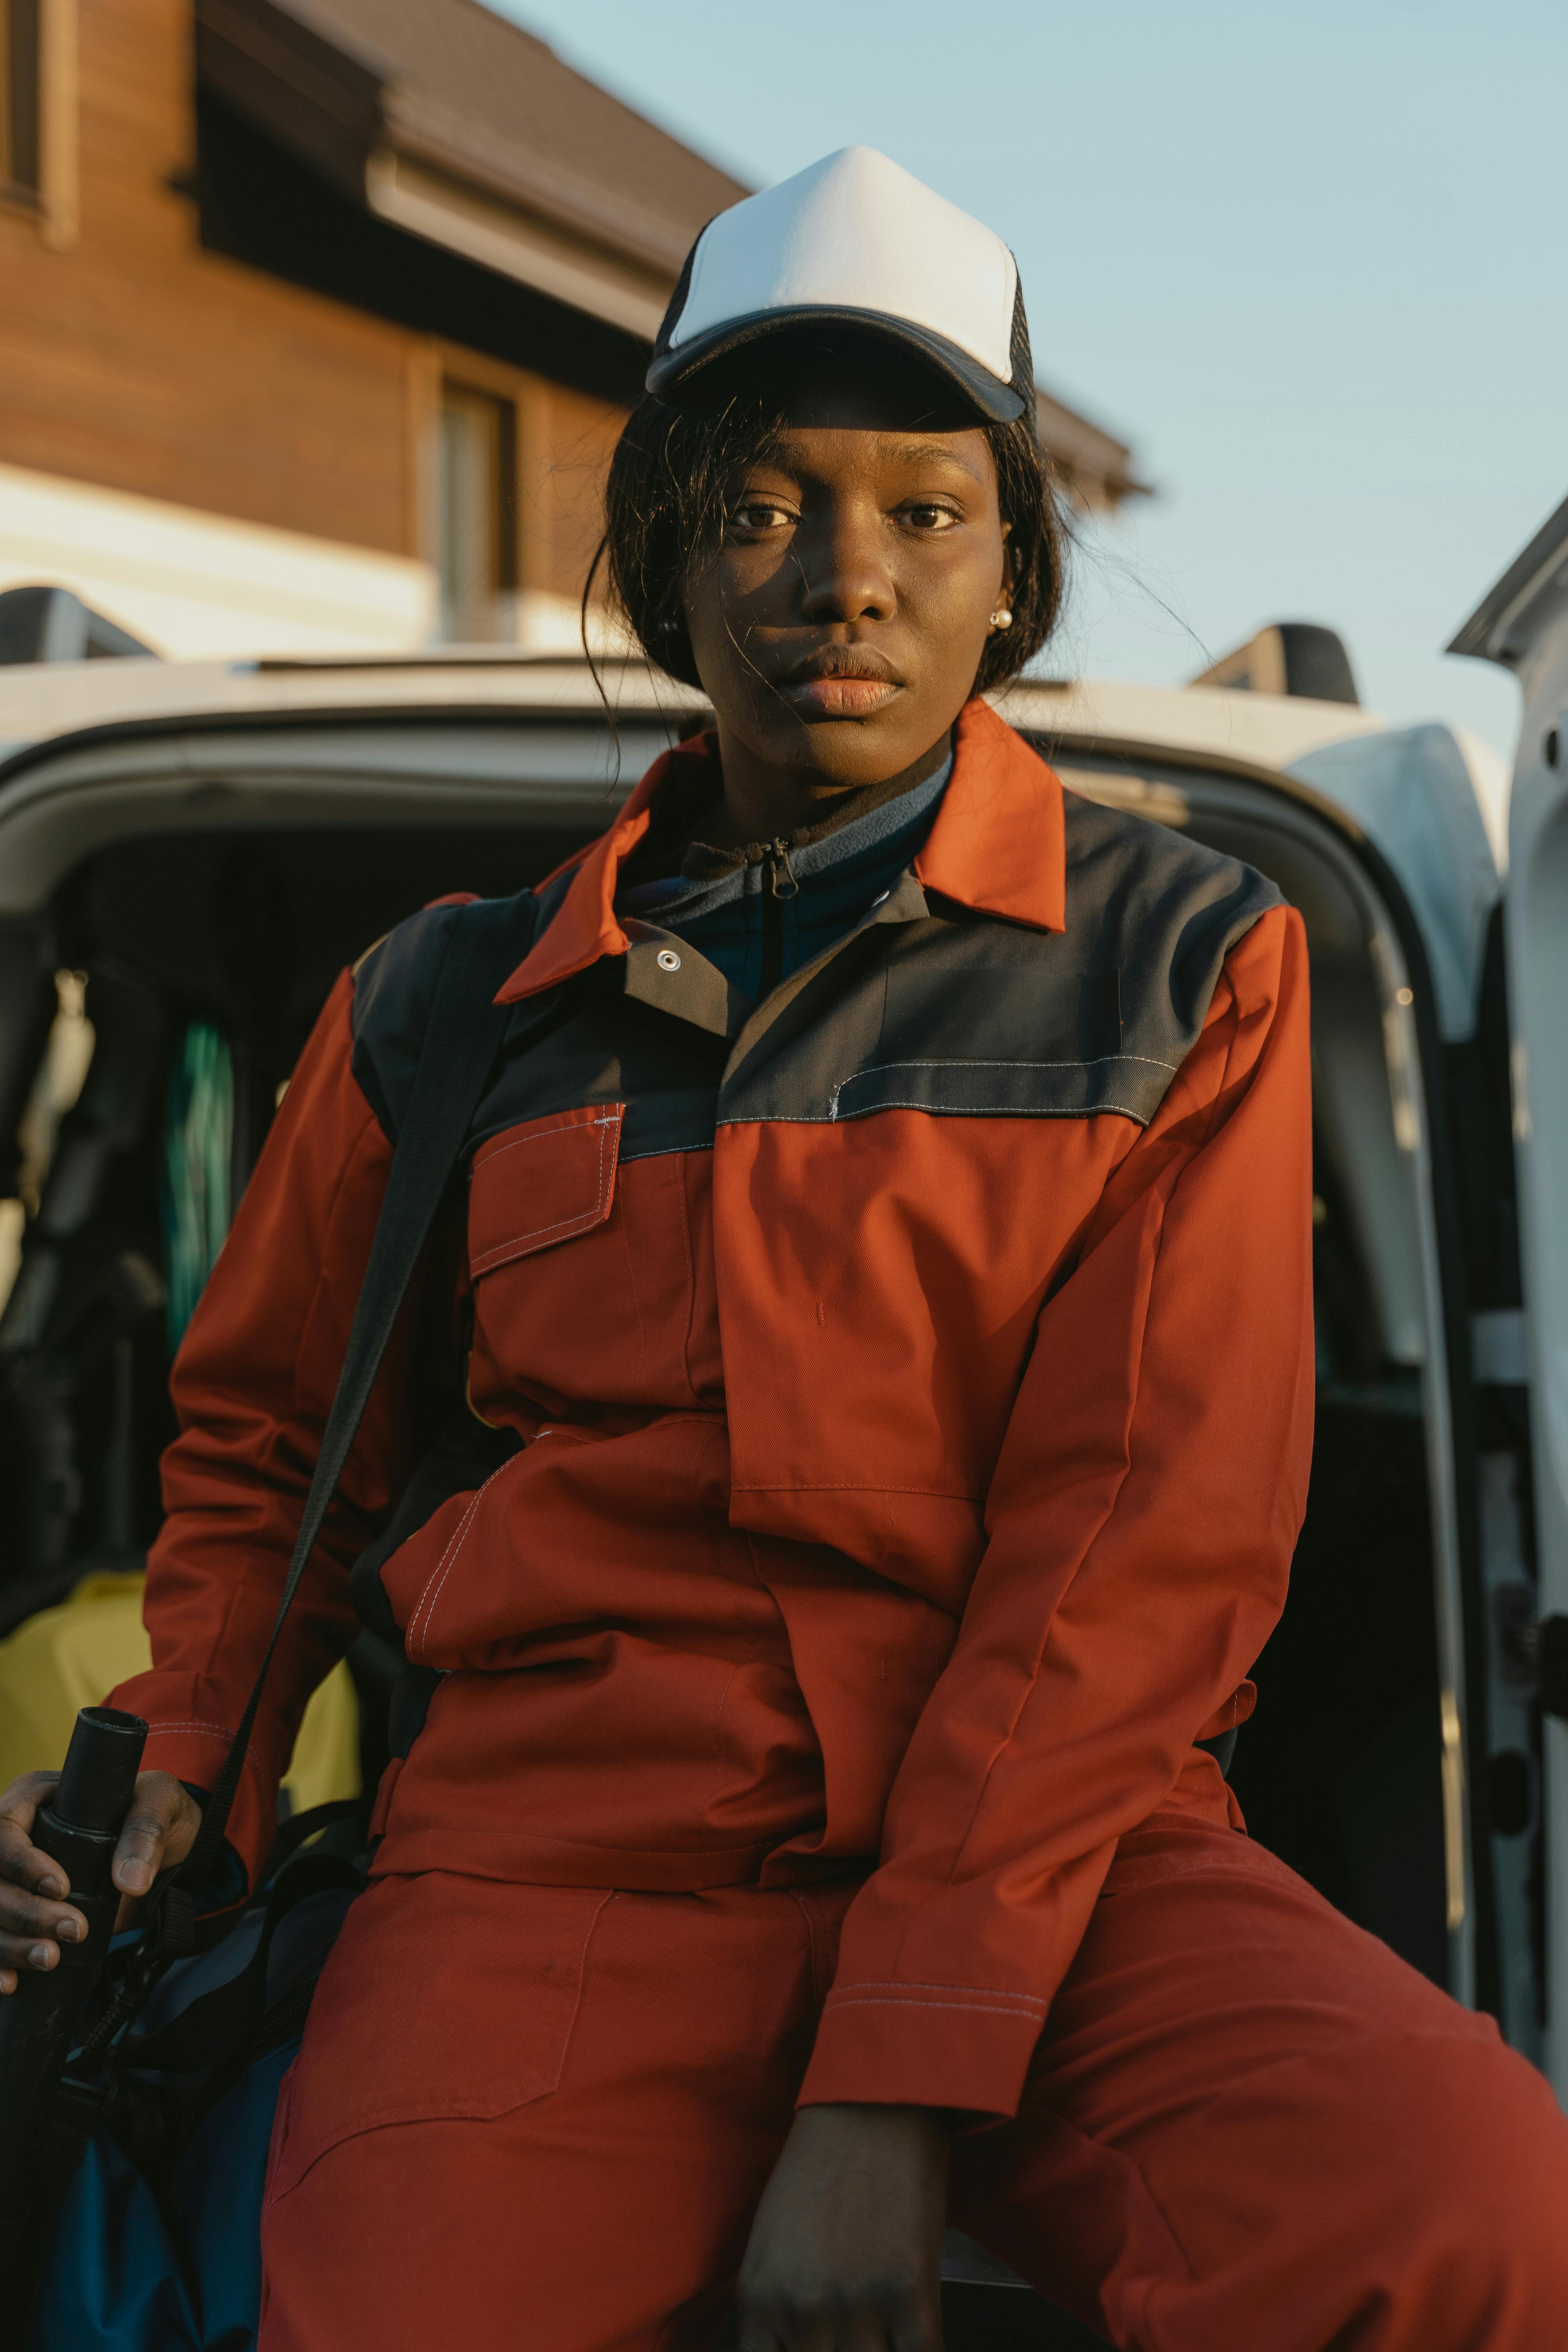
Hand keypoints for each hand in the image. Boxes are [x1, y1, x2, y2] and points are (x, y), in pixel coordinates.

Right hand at [0, 1768, 200, 1992]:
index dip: (22, 1862)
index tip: (61, 1888)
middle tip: (74, 1930)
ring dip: (12, 1943)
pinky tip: (12, 1981)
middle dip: (26, 1912)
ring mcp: (14, 1879)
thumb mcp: (159, 1804)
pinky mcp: (22, 1914)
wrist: (168, 1852)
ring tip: (51, 1959)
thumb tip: (130, 1881)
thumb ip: (146, 1833)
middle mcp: (15, 1838)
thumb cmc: (155, 1813)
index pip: (5, 1829)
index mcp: (35, 1799)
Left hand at [737, 2103, 947, 2350]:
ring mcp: (856, 2303)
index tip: (822, 2345)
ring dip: (880, 2350)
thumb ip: (778, 2306)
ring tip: (886, 2329)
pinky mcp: (910, 2290)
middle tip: (855, 2331)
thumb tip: (796, 2346)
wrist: (871, 2103)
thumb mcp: (770, 2239)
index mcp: (759, 2297)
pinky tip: (917, 2333)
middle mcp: (801, 2309)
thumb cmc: (820, 2165)